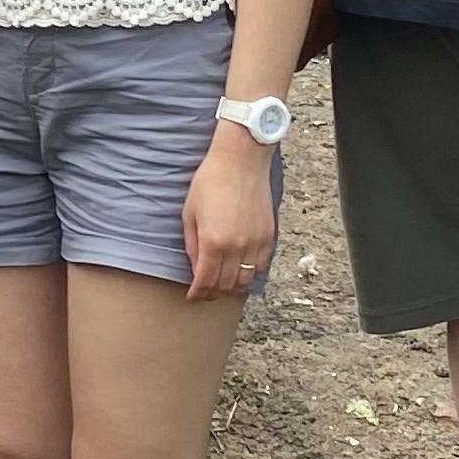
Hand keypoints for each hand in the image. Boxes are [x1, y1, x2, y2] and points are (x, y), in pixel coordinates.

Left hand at [180, 132, 275, 302]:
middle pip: (226, 285)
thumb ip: (192, 244)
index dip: (198, 294)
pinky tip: (240, 269)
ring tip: (222, 284)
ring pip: (246, 279)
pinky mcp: (268, 235)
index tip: (193, 297)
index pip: (206, 281)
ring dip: (232, 286)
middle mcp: (236, 246)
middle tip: (205, 293)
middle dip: (213, 293)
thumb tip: (195, 268)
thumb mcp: (190, 213)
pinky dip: (250, 272)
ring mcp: (255, 241)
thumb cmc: (210, 182)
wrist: (241, 161)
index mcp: (213, 241)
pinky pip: (261, 265)